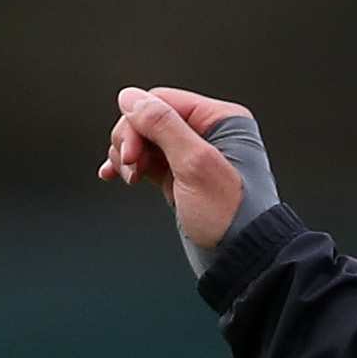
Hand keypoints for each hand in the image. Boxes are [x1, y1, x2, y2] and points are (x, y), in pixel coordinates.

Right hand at [99, 85, 259, 256]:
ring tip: (129, 177)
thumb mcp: (195, 165)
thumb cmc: (232, 216)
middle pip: (150, 118)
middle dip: (131, 140)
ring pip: (145, 140)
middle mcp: (208, 133)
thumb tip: (130, 98)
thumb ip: (163, 126)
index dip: (138, 122)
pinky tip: (115, 174)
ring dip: (127, 155)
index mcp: (221, 120)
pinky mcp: (181, 178)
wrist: (241, 260)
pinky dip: (130, 166)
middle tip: (129, 166)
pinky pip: (148, 161)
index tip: (130, 152)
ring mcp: (193, 156)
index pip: (163, 100)